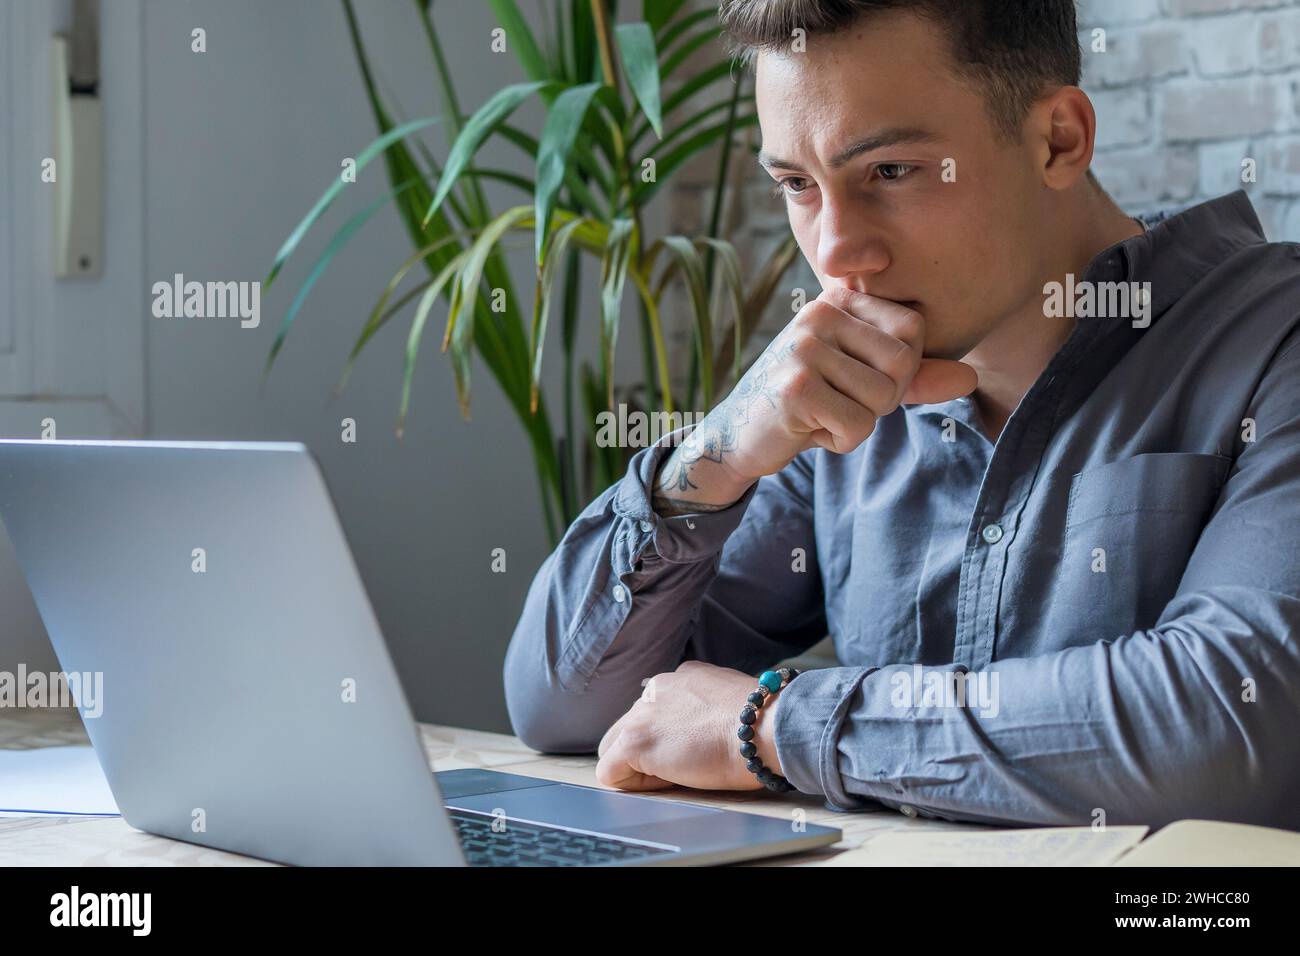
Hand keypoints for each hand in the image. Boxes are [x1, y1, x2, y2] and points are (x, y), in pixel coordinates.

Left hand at [595, 661, 782, 791]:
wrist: (762, 729)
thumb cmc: (761, 724)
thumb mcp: (731, 701)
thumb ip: (708, 707)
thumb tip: (708, 726)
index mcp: (680, 679)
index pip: (657, 712)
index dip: (673, 738)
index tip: (698, 748)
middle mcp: (655, 689)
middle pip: (632, 727)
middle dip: (650, 751)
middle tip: (687, 765)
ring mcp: (641, 714)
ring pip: (616, 747)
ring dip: (641, 766)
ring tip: (679, 773)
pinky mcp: (633, 741)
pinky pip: (610, 771)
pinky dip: (633, 785)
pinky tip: (666, 782)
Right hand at [679, 287, 978, 486]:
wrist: (740, 434)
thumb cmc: (807, 402)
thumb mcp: (862, 380)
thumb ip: (915, 375)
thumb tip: (971, 378)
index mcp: (838, 300)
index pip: (913, 329)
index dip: (901, 369)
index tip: (858, 377)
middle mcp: (819, 313)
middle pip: (903, 363)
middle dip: (882, 398)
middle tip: (840, 401)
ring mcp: (804, 348)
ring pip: (883, 398)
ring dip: (859, 422)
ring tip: (823, 414)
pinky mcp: (796, 388)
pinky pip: (858, 425)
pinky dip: (840, 441)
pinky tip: (809, 430)